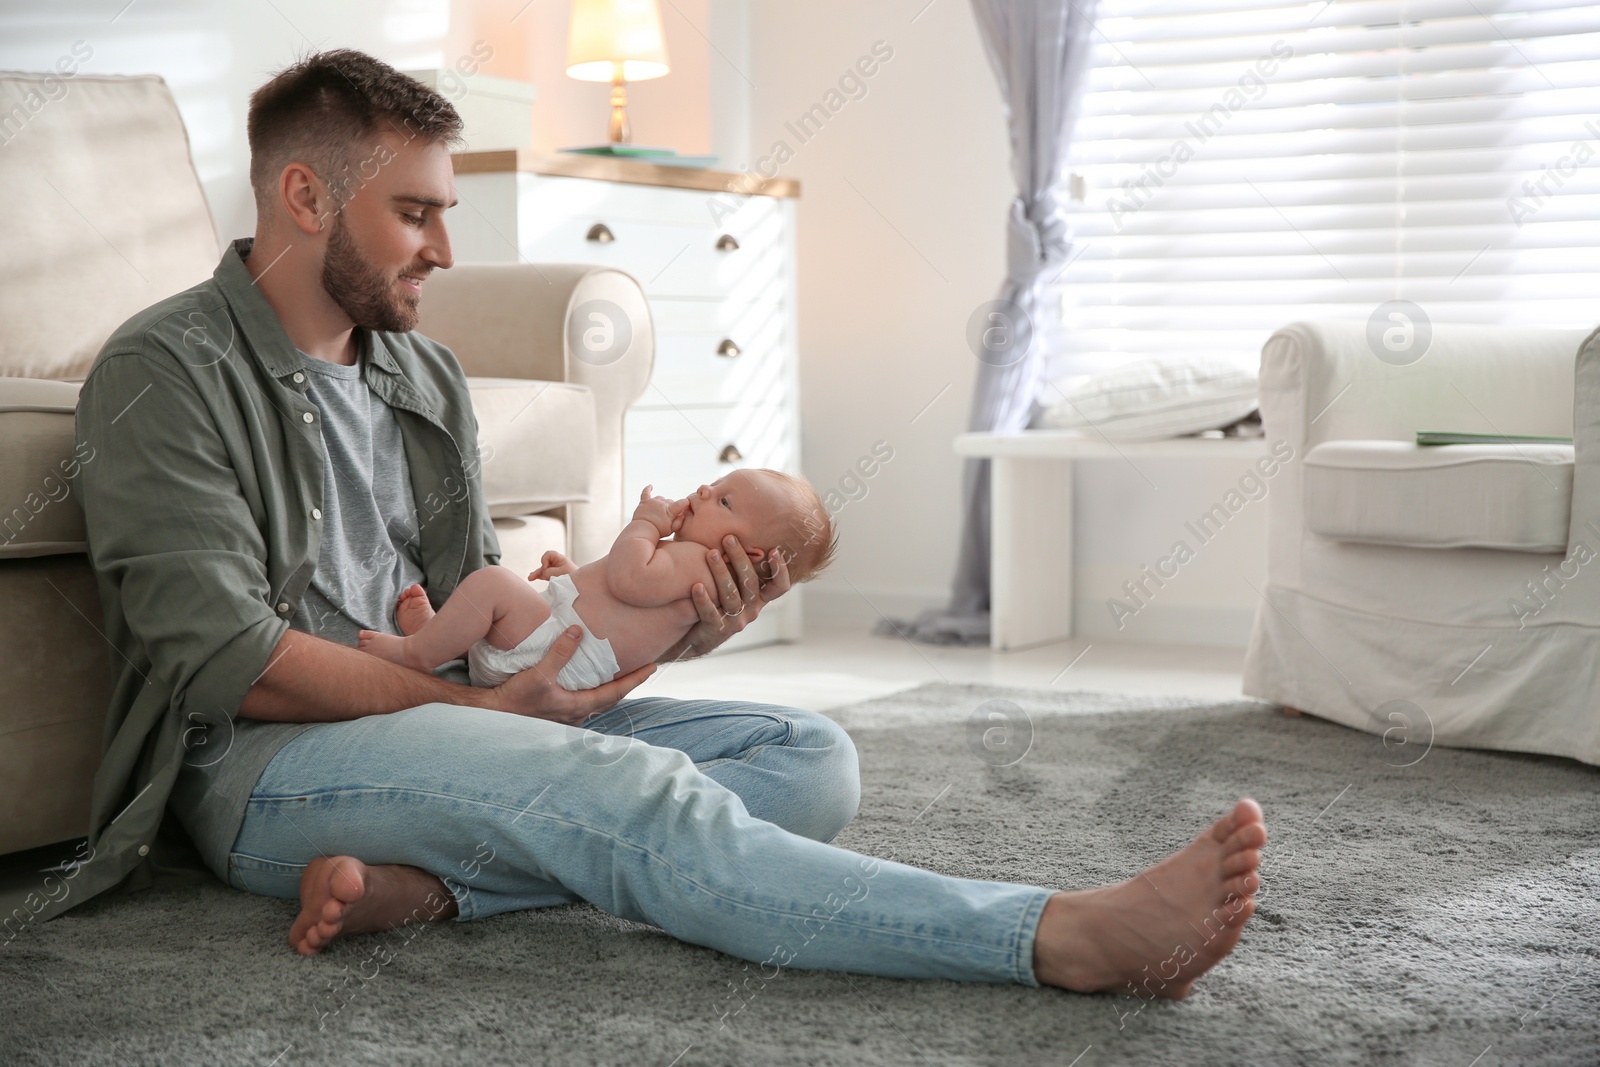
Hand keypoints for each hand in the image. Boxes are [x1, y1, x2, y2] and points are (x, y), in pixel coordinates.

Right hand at [489, 624, 652, 724]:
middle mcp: (576, 715)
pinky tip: (588, 680)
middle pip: (610, 698)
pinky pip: (583, 701)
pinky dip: (592, 689)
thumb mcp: (538, 674)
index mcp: (578, 707)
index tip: (652, 667)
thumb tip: (578, 631)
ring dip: (609, 687)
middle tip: (641, 668)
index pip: (615, 692)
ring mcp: (566, 716)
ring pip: (596, 701)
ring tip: (618, 672)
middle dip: (626, 683)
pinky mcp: (556, 712)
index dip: (635, 679)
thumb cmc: (514, 699)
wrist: (492, 716)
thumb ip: (559, 653)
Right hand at [528, 550, 574, 581]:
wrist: (579, 585)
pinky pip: (545, 574)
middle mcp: (557, 563)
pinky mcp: (554, 576)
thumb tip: (543, 574)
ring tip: (530, 578)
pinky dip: (539, 576)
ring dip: (537, 573)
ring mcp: (555, 570)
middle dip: (539, 569)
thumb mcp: (561, 573)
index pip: (549, 554)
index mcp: (560, 559)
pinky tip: (532, 577)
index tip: (546, 567)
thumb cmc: (572, 577)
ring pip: (544, 570)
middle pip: (545, 563)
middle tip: (532, 576)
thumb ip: (550, 572)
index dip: (545, 559)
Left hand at [632, 485, 686, 536]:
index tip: (686, 506)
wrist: (642, 531)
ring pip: (661, 498)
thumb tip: (682, 515)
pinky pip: (646, 492)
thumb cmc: (658, 532)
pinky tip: (650, 486)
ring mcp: (653, 501)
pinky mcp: (644, 501)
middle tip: (667, 517)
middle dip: (671, 507)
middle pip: (670, 501)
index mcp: (670, 510)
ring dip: (662, 503)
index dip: (685, 504)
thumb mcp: (671, 530)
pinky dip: (648, 489)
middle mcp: (662, 503)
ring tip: (659, 512)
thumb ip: (679, 522)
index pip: (681, 503)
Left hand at [659, 537, 790, 661]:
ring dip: (721, 573)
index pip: (780, 587)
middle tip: (729, 538)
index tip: (774, 550)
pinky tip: (696, 586)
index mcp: (758, 597)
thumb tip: (734, 529)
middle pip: (751, 583)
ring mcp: (735, 621)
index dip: (780, 571)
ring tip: (710, 554)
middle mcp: (751, 610)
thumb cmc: (715, 599)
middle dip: (740, 558)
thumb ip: (737, 566)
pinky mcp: (716, 630)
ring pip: (731, 595)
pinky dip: (704, 599)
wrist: (696, 635)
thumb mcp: (732, 585)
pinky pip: (711, 613)